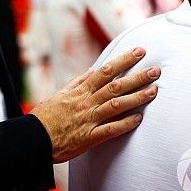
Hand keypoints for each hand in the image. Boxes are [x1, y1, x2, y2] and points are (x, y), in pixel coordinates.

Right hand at [29, 47, 158, 162]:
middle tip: (156, 70)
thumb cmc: (46, 116)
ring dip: (137, 97)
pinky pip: (111, 129)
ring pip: (117, 105)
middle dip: (137, 77)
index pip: (106, 70)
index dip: (124, 60)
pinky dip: (125, 123)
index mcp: (80, 90)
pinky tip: (139, 119)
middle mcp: (87, 102)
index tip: (139, 52)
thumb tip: (93, 69)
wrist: (34, 138)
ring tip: (154, 91)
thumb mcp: (61, 94)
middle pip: (116, 85)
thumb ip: (79, 82)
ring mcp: (89, 119)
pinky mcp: (90, 137)